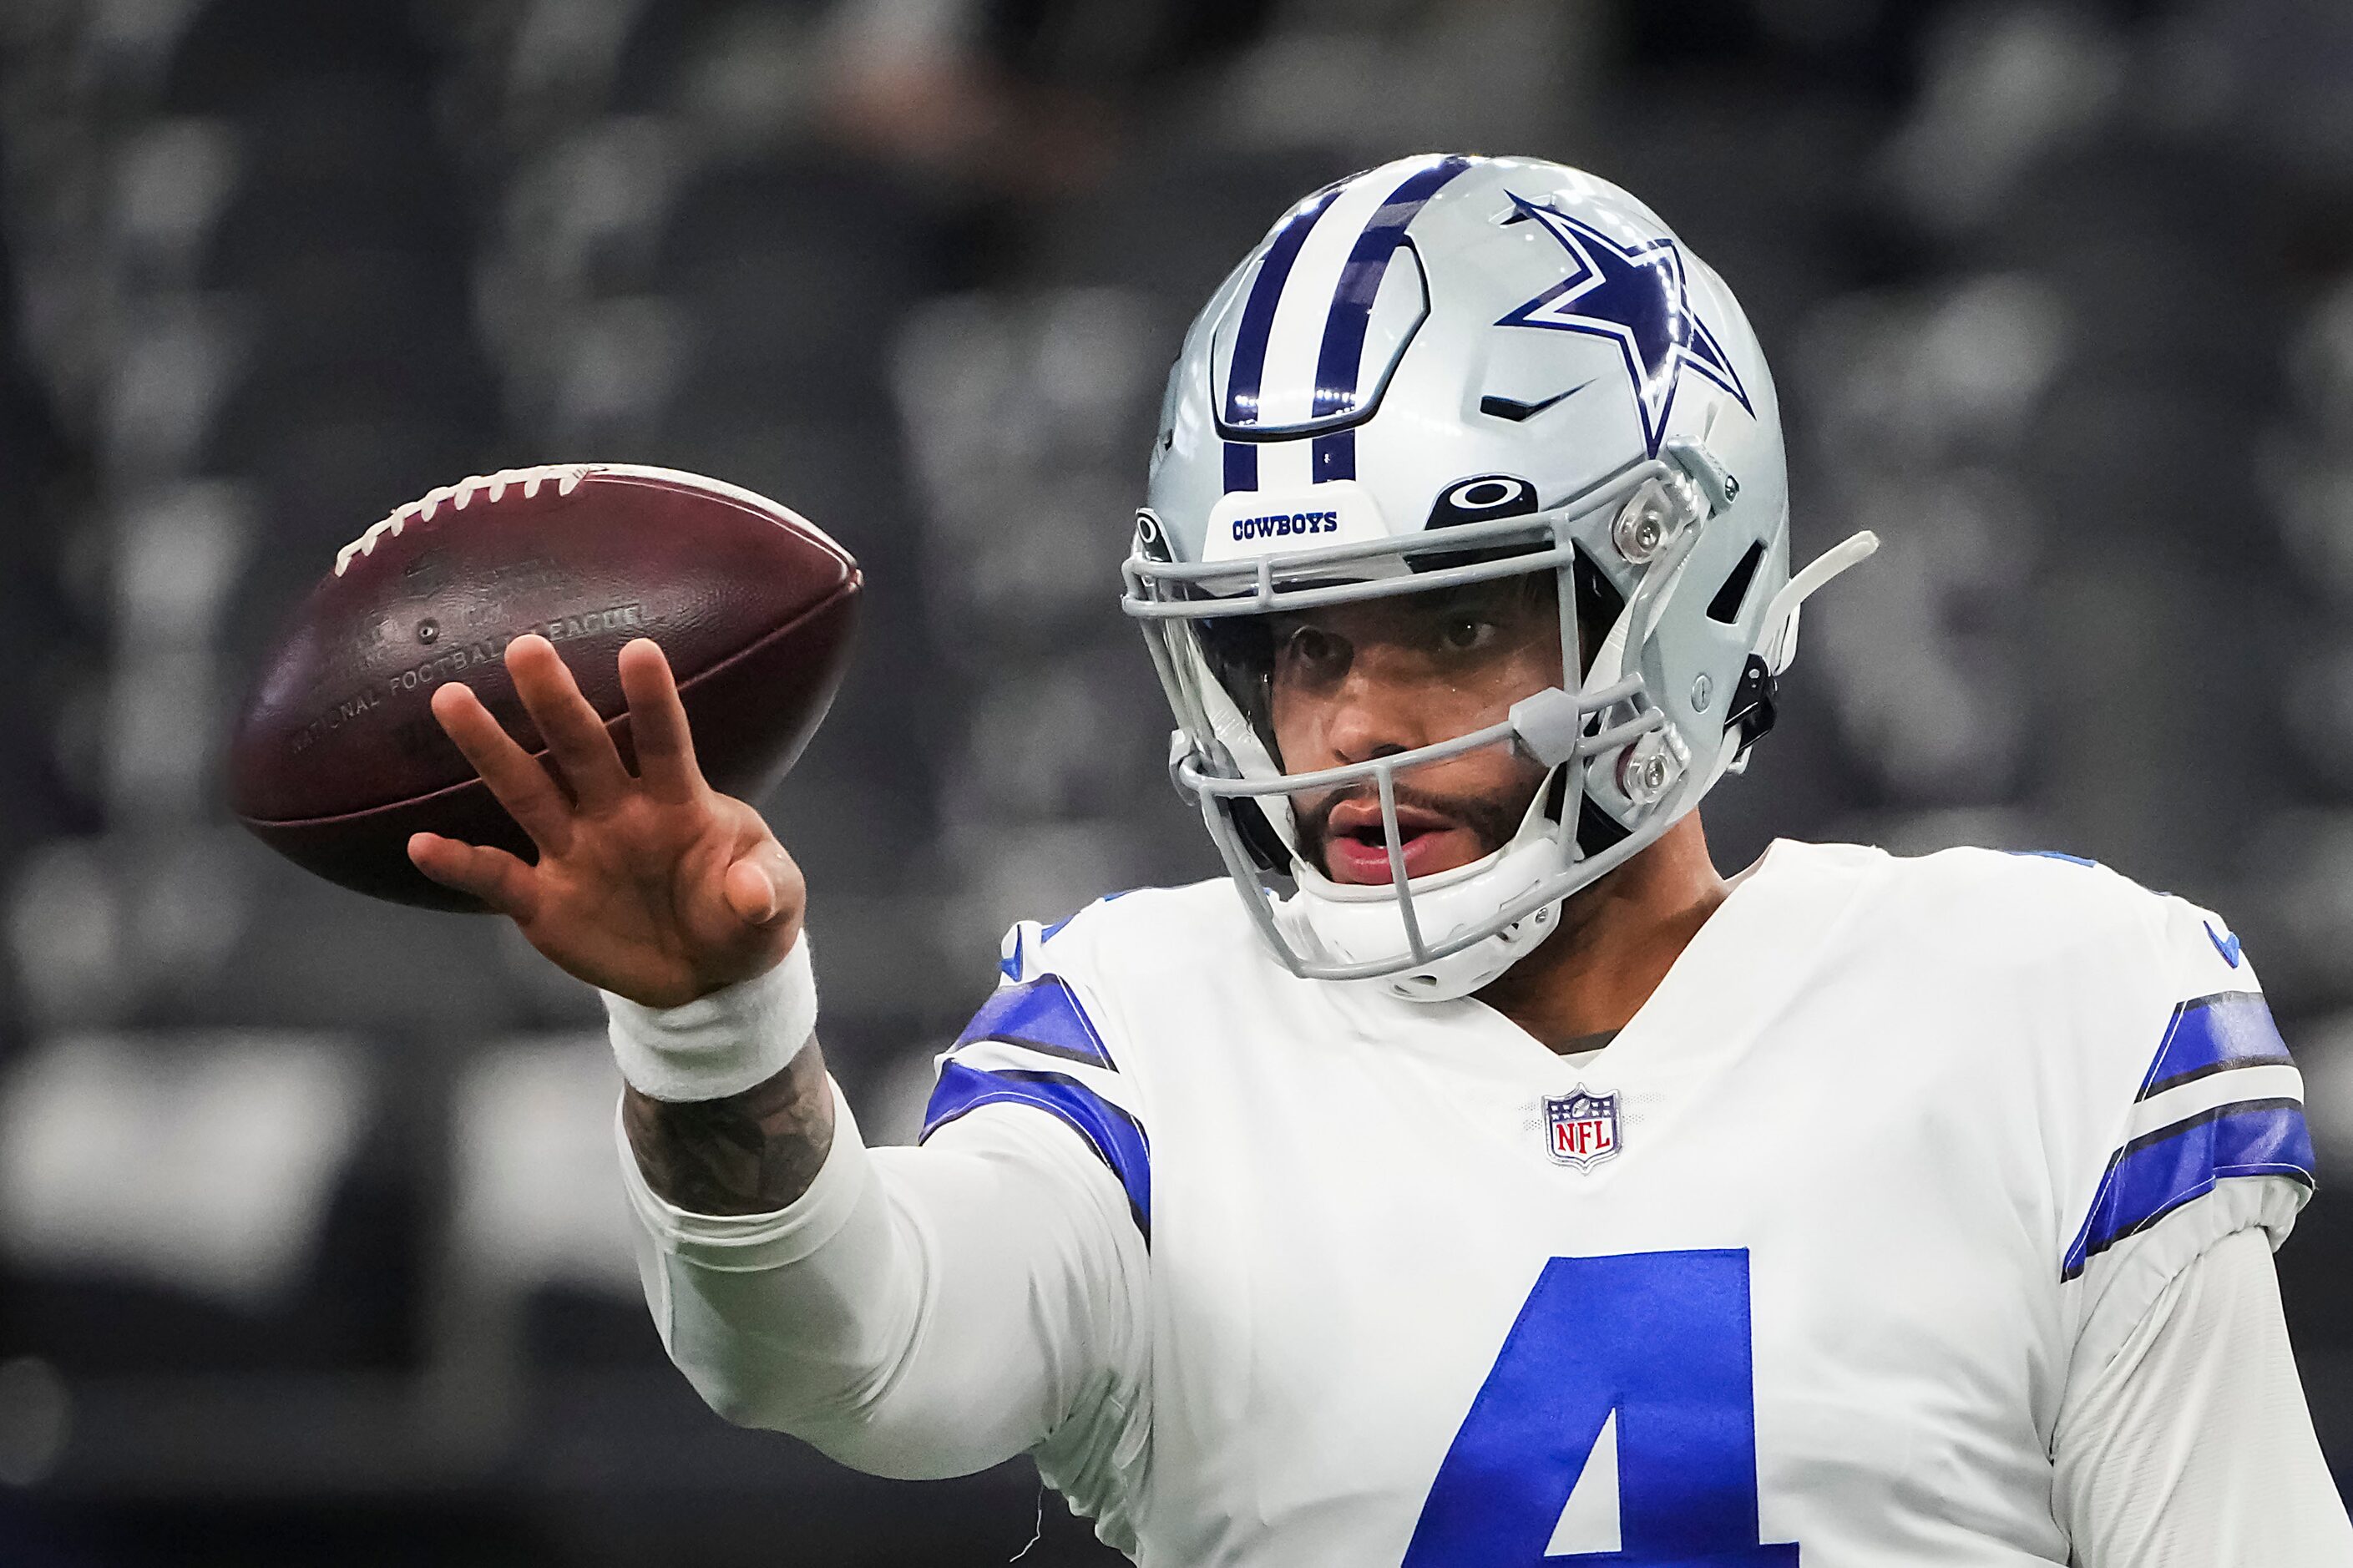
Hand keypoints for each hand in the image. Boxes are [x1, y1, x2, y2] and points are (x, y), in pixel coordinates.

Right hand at [408, 634, 803, 1008]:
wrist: (708, 976)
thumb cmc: (742, 914)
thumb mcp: (773, 904)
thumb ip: (765, 891)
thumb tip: (750, 891)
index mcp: (678, 799)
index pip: (664, 742)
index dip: (652, 702)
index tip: (639, 650)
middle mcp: (618, 811)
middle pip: (582, 748)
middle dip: (555, 701)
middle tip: (526, 648)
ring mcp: (576, 851)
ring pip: (526, 791)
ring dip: (490, 748)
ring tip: (452, 699)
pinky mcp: (544, 901)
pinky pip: (496, 878)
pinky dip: (460, 864)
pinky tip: (422, 845)